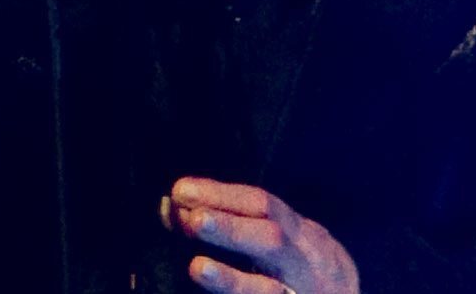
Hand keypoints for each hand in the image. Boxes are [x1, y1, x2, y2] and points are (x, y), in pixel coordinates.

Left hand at [164, 178, 359, 293]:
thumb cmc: (304, 267)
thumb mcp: (280, 239)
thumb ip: (232, 223)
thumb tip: (170, 208)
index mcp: (300, 234)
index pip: (262, 205)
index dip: (222, 195)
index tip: (182, 191)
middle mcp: (305, 262)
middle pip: (271, 242)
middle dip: (231, 229)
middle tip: (192, 220)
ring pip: (269, 291)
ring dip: (232, 281)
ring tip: (198, 268)